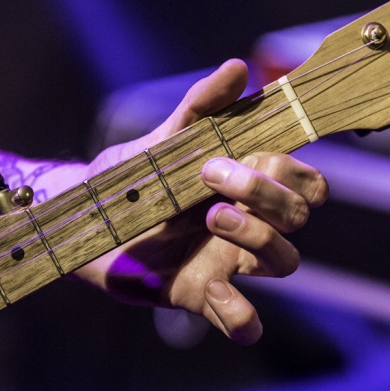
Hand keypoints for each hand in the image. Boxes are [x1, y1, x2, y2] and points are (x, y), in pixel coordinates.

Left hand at [72, 59, 327, 343]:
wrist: (81, 216)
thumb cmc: (133, 175)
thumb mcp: (165, 137)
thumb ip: (201, 106)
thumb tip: (238, 68)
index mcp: (249, 184)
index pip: (308, 183)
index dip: (293, 172)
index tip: (244, 154)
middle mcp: (248, 223)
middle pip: (300, 216)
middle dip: (267, 193)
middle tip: (211, 176)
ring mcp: (228, 261)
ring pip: (285, 262)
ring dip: (257, 237)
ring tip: (210, 217)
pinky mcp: (200, 295)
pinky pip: (243, 323)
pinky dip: (241, 317)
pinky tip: (216, 291)